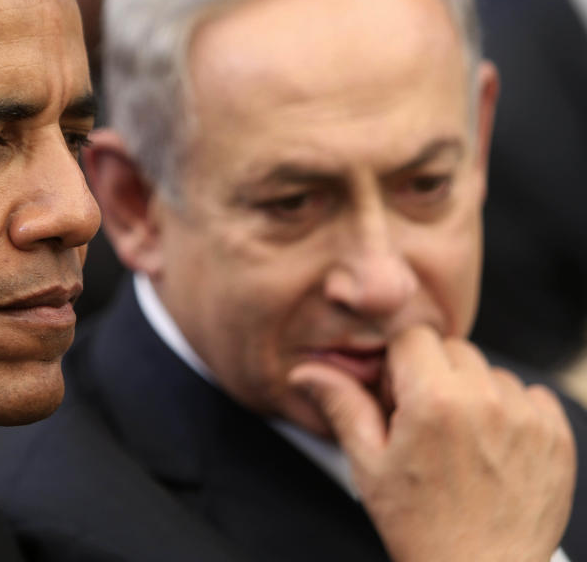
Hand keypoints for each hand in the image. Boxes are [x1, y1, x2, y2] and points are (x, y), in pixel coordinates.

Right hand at [288, 325, 575, 561]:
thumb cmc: (421, 526)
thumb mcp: (368, 464)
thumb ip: (342, 405)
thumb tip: (307, 372)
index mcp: (433, 401)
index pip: (413, 337)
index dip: (399, 365)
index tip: (398, 398)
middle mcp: (485, 401)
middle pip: (454, 349)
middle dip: (435, 374)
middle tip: (425, 422)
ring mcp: (527, 419)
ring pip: (492, 372)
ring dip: (474, 392)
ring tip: (460, 439)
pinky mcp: (557, 437)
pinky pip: (533, 396)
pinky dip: (513, 412)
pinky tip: (492, 446)